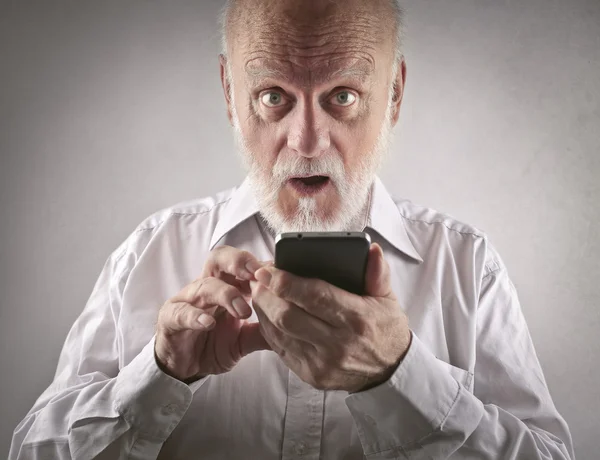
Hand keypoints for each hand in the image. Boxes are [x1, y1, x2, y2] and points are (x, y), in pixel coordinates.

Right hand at [155, 246, 270, 382]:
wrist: (183, 367)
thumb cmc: (213, 344)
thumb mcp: (245, 340)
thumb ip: (265, 331)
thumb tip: (293, 327)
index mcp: (227, 287)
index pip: (243, 265)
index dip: (260, 265)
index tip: (279, 272)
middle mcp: (207, 288)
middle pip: (219, 259)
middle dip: (239, 261)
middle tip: (257, 274)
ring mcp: (188, 301)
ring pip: (204, 285)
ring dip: (226, 294)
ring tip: (243, 310)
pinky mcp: (170, 319)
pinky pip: (182, 312)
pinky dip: (196, 316)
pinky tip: (209, 324)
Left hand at [250, 243, 410, 392]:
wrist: (390, 371)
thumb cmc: (384, 328)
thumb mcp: (387, 298)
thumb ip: (378, 272)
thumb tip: (372, 250)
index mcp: (357, 319)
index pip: (314, 296)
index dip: (286, 282)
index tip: (267, 269)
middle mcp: (338, 344)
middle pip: (288, 316)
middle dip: (266, 295)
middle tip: (258, 278)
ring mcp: (322, 363)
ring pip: (279, 333)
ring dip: (263, 310)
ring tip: (259, 292)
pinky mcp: (311, 376)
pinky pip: (280, 349)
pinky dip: (269, 329)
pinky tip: (267, 314)